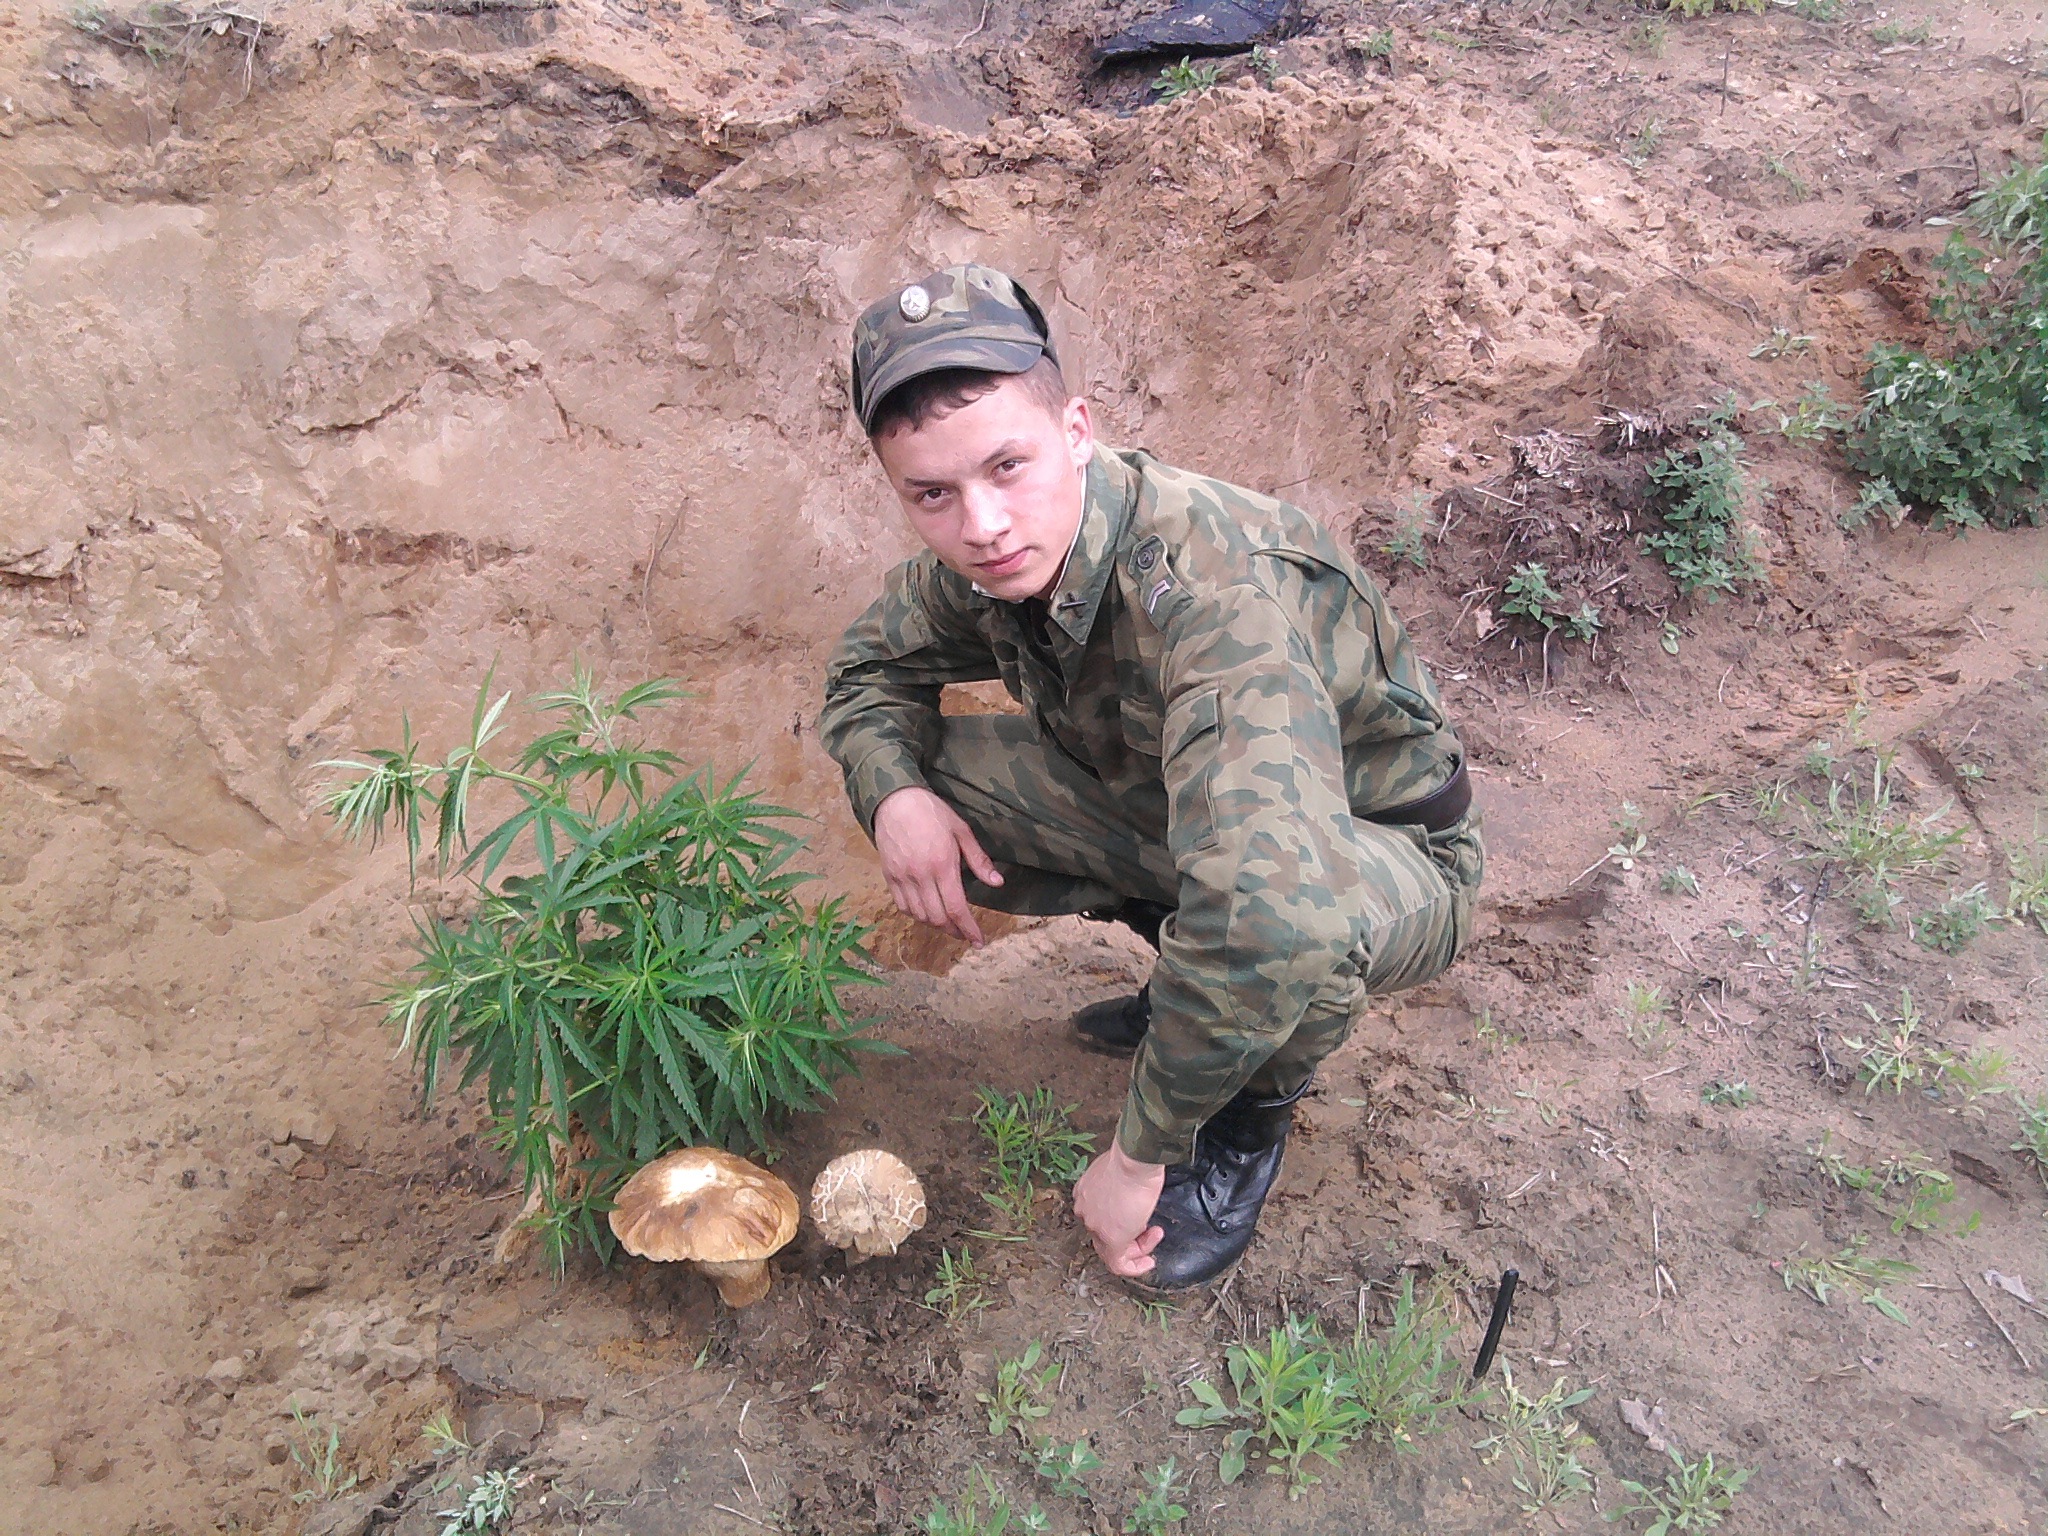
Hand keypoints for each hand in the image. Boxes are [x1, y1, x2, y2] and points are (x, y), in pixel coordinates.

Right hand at [872, 787, 1003, 945]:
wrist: (895, 799)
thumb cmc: (932, 812)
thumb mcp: (961, 831)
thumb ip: (979, 860)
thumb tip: (996, 883)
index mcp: (942, 864)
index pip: (956, 908)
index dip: (968, 929)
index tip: (978, 941)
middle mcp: (920, 875)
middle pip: (937, 917)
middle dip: (954, 930)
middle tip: (965, 932)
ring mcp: (902, 877)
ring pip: (919, 915)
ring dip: (935, 924)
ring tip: (948, 922)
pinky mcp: (889, 876)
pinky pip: (902, 906)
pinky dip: (916, 915)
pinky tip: (926, 911)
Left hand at [1072, 1142, 1165, 1277]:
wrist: (1134, 1160)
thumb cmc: (1132, 1158)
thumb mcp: (1120, 1170)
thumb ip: (1118, 1185)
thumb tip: (1130, 1188)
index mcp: (1084, 1192)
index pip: (1099, 1215)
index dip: (1122, 1219)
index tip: (1138, 1218)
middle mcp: (1085, 1210)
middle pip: (1105, 1233)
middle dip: (1131, 1235)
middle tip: (1150, 1230)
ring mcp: (1096, 1226)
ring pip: (1113, 1249)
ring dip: (1138, 1248)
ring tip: (1156, 1235)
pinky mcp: (1111, 1239)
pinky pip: (1118, 1264)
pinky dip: (1134, 1267)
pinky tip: (1148, 1262)